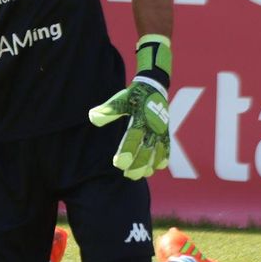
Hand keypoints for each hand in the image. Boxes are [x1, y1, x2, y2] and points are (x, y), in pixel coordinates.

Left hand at [89, 35, 172, 179]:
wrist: (154, 86)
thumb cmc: (133, 95)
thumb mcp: (120, 99)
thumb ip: (108, 109)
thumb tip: (93, 117)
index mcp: (140, 119)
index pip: (133, 138)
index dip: (126, 151)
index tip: (118, 162)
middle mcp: (152, 127)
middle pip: (146, 149)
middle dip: (138, 164)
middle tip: (128, 174)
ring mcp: (161, 130)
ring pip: (157, 151)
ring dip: (150, 164)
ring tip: (141, 175)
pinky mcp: (165, 132)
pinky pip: (167, 147)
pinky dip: (163, 157)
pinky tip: (158, 167)